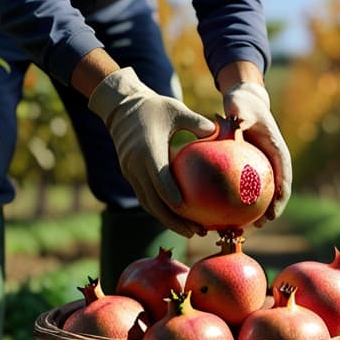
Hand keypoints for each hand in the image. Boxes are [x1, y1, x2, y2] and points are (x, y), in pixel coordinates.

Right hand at [88, 67, 215, 236]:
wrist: (121, 107)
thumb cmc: (154, 107)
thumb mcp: (175, 109)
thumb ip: (195, 122)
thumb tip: (218, 131)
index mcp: (148, 151)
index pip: (159, 180)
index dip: (172, 196)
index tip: (187, 209)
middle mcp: (136, 166)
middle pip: (154, 201)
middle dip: (173, 220)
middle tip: (195, 232)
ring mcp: (131, 173)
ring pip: (148, 204)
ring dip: (167, 220)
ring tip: (189, 231)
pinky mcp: (131, 175)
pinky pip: (146, 198)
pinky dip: (161, 210)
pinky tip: (179, 218)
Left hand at [222, 81, 291, 226]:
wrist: (243, 103)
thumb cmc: (243, 105)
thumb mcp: (242, 107)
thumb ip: (241, 116)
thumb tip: (236, 123)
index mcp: (278, 153)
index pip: (284, 181)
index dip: (280, 200)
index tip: (272, 214)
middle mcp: (272, 163)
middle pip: (275, 193)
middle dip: (269, 213)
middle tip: (256, 227)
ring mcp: (261, 167)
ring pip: (260, 194)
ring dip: (253, 211)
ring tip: (240, 226)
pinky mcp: (249, 169)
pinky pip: (243, 187)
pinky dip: (236, 199)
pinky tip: (219, 209)